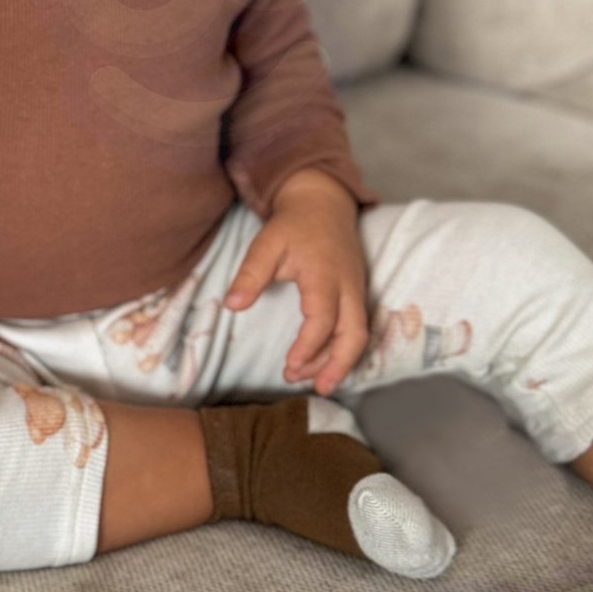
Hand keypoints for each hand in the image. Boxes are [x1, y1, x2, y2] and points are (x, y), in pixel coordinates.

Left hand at [221, 169, 370, 395]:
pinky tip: (323, 364)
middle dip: (337, 364)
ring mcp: (357, 290)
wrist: (323, 203)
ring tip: (313, 382)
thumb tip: (233, 305)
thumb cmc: (293, 225)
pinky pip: (357, 326)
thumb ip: (250, 275)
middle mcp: (348, 285)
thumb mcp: (266, 244)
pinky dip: (344, 349)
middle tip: (315, 388)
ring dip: (339, 361)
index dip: (309, 346)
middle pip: (355, 333)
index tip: (290, 365)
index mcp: (325, 275)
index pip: (323, 319)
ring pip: (359, 333)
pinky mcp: (357, 293)